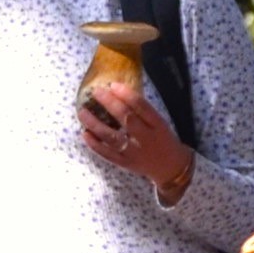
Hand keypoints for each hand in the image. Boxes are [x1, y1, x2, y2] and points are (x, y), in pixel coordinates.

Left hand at [75, 75, 197, 200]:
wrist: (171, 168)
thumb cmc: (162, 138)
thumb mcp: (159, 122)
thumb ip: (142, 111)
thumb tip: (117, 92)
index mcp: (158, 125)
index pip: (143, 107)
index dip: (127, 95)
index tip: (113, 84)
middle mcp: (146, 139)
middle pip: (127, 120)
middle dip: (110, 104)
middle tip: (96, 92)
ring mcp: (135, 153)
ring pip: (113, 138)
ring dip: (96, 124)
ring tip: (82, 112)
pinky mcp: (125, 164)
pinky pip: (108, 154)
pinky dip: (95, 144)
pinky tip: (85, 133)